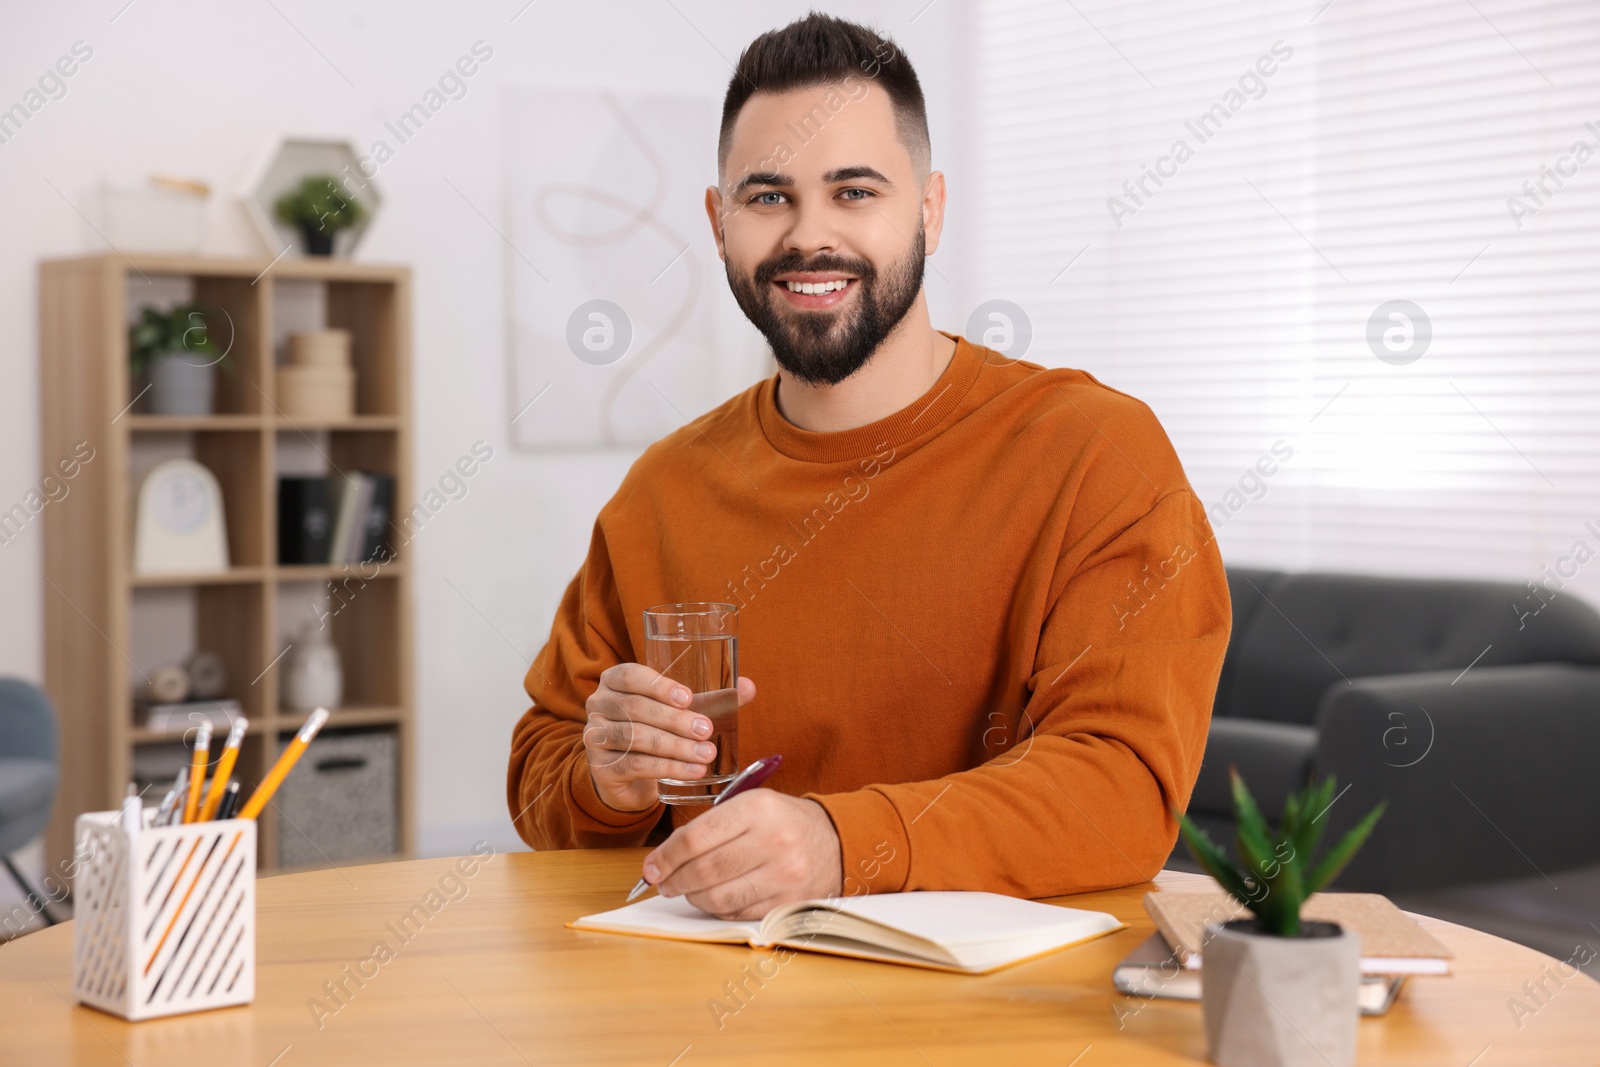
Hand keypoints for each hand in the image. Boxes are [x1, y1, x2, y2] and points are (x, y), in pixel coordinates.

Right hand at [583, 663, 756, 811]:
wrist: (628, 773)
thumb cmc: (657, 729)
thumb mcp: (679, 710)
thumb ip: (712, 697)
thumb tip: (749, 686)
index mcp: (615, 681)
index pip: (629, 675)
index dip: (658, 685)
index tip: (689, 697)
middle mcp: (599, 705)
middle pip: (635, 708)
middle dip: (675, 720)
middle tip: (706, 730)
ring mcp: (595, 736)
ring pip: (635, 738)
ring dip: (675, 747)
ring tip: (705, 754)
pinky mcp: (601, 767)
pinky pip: (634, 765)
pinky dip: (667, 768)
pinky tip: (693, 772)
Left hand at [640, 790, 842, 919]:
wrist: (834, 841)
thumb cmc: (782, 821)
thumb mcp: (751, 805)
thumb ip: (710, 826)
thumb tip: (664, 859)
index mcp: (759, 808)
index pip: (697, 837)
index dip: (666, 856)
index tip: (651, 867)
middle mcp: (774, 840)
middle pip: (704, 870)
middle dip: (674, 880)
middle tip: (663, 883)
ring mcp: (784, 875)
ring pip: (718, 897)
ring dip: (692, 898)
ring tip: (686, 891)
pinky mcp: (788, 903)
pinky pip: (737, 913)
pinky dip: (717, 909)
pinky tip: (713, 898)